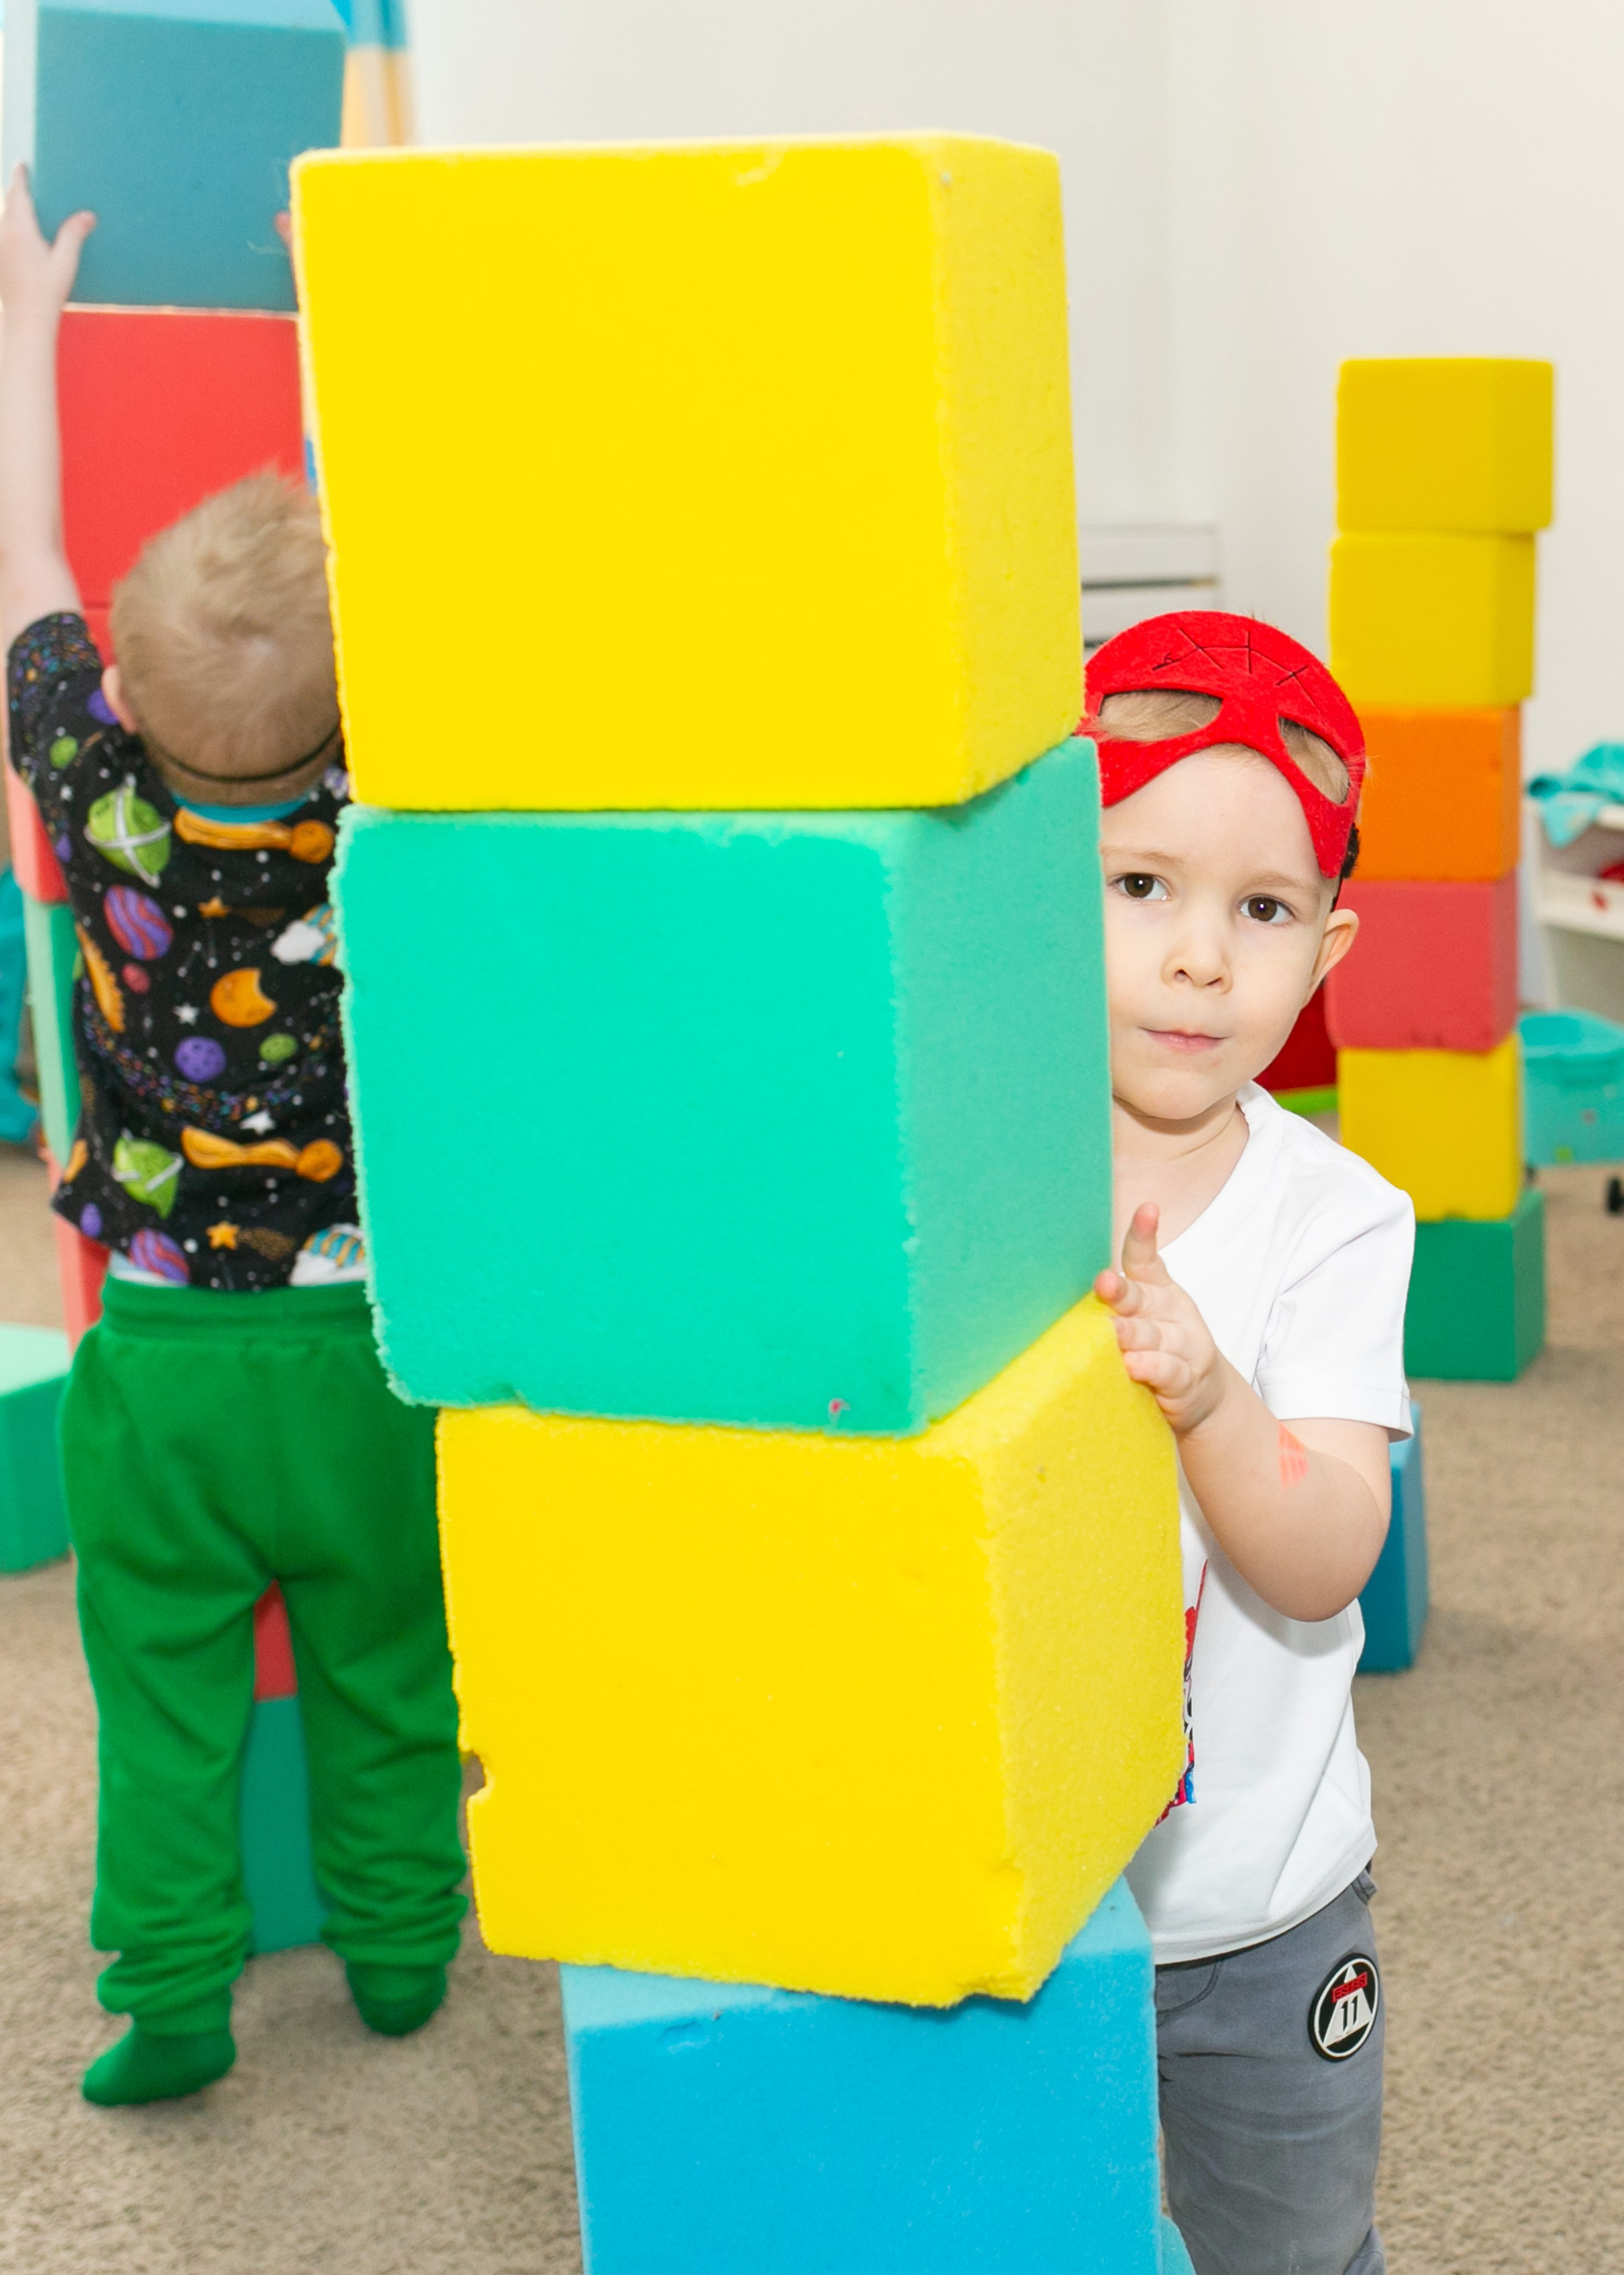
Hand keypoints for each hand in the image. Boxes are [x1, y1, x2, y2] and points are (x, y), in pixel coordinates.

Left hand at [0, 166, 93, 324]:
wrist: (25, 319)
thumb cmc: (46, 292)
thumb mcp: (65, 262)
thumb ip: (74, 235)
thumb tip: (88, 215)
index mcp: (20, 229)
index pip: (17, 193)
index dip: (20, 176)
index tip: (21, 164)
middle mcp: (4, 233)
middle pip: (9, 204)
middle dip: (16, 191)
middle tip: (25, 182)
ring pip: (5, 219)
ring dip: (14, 210)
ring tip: (27, 208)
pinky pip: (4, 234)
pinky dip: (12, 227)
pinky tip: (24, 237)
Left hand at [1095, 1203, 1230, 1436]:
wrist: (1203, 1396)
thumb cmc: (1161, 1349)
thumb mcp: (1143, 1318)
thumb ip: (1117, 1302)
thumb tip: (1075, 1286)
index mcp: (1156, 1291)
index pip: (1146, 1260)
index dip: (1144, 1235)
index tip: (1148, 1210)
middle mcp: (1170, 1312)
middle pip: (1141, 1299)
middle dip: (1121, 1292)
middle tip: (1104, 1285)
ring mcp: (1182, 1345)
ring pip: (1153, 1336)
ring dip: (1132, 1334)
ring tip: (1115, 1333)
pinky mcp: (1187, 1379)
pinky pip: (1168, 1370)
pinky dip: (1152, 1367)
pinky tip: (1136, 1365)